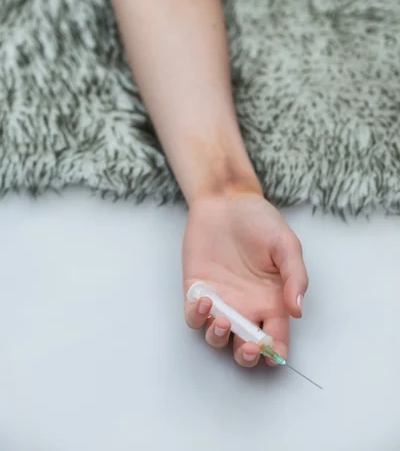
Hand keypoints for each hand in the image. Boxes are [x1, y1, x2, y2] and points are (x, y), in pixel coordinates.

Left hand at [183, 192, 307, 367]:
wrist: (227, 200)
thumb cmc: (260, 221)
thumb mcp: (286, 245)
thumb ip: (295, 276)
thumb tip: (298, 310)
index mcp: (272, 301)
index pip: (276, 339)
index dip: (275, 352)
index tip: (272, 350)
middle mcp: (247, 307)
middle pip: (245, 348)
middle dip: (247, 357)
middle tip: (249, 346)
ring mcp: (221, 300)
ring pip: (217, 337)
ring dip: (219, 338)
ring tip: (223, 321)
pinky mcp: (197, 289)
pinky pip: (194, 315)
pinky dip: (197, 316)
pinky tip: (206, 301)